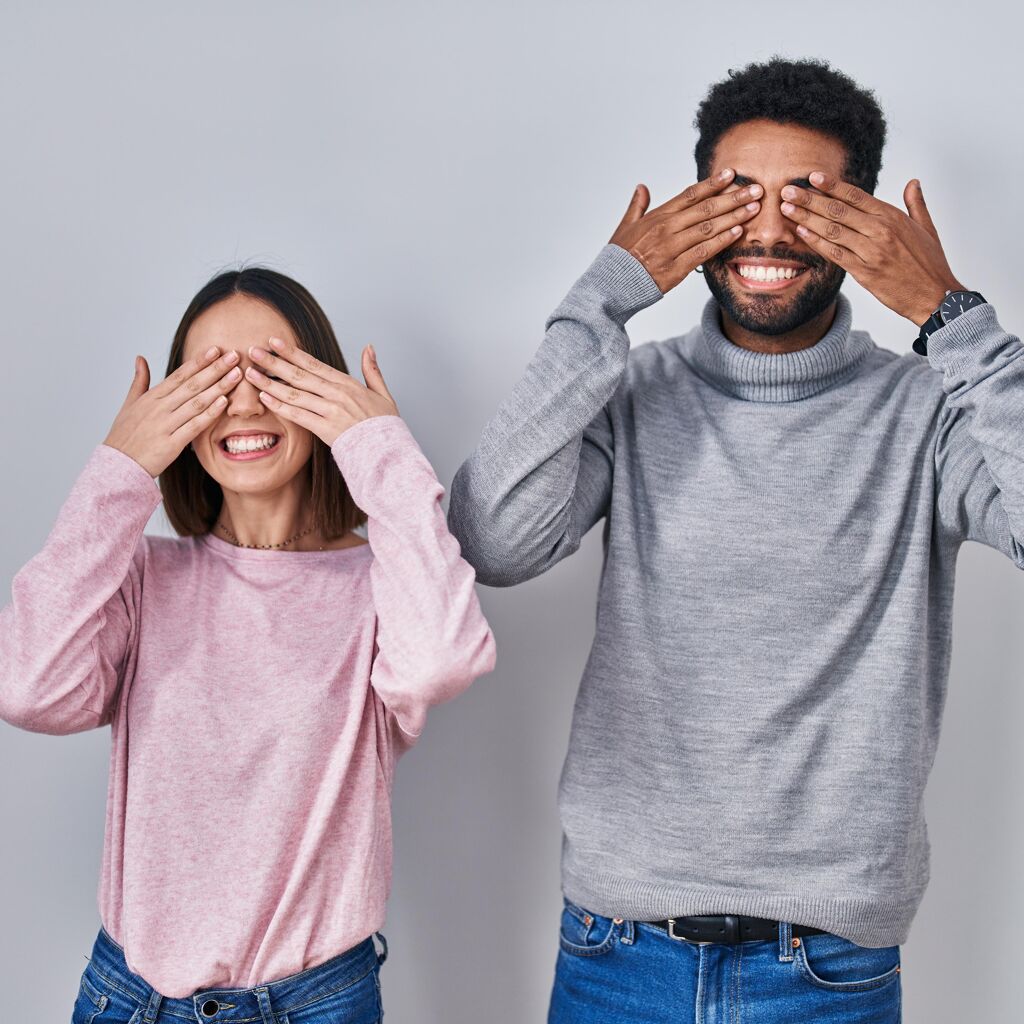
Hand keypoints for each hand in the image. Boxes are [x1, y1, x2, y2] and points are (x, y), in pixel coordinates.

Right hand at [104, 347, 239, 476]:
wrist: (117, 465)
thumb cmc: (125, 435)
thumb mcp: (129, 404)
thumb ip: (139, 381)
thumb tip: (140, 358)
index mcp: (152, 397)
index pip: (180, 375)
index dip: (199, 361)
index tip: (216, 350)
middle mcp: (159, 408)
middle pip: (192, 385)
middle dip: (215, 369)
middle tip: (234, 356)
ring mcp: (165, 425)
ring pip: (197, 402)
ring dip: (218, 387)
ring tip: (236, 375)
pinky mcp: (171, 443)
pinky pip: (194, 425)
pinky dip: (209, 413)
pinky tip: (224, 402)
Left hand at [245, 339, 397, 445]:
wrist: (387, 450)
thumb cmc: (384, 425)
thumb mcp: (383, 393)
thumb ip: (372, 369)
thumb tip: (368, 347)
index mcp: (347, 383)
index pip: (313, 364)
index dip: (292, 352)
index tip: (274, 342)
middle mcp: (336, 394)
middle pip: (299, 375)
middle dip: (273, 362)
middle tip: (253, 351)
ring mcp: (330, 411)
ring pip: (294, 394)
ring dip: (270, 383)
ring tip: (251, 374)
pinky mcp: (325, 429)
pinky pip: (298, 415)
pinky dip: (280, 406)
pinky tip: (264, 398)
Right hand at [609, 168, 762, 291]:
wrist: (610, 285)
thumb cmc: (618, 257)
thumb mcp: (624, 227)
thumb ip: (637, 206)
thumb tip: (642, 187)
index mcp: (656, 217)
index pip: (690, 195)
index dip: (712, 184)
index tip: (731, 174)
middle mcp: (666, 229)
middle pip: (705, 208)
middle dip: (733, 198)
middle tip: (756, 189)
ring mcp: (671, 249)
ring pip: (708, 228)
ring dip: (734, 217)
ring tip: (754, 208)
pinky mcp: (675, 269)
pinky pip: (703, 252)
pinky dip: (721, 241)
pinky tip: (737, 233)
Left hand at [779, 173, 963, 325]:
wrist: (935, 296)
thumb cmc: (930, 264)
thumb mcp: (927, 228)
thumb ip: (915, 204)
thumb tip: (912, 182)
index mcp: (893, 217)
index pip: (856, 196)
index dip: (832, 185)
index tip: (811, 177)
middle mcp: (880, 230)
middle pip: (838, 210)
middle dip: (810, 199)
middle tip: (787, 191)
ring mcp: (871, 251)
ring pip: (832, 230)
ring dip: (806, 219)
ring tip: (787, 209)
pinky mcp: (864, 272)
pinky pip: (835, 254)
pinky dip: (816, 242)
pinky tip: (801, 233)